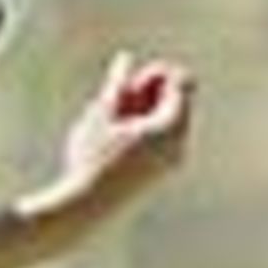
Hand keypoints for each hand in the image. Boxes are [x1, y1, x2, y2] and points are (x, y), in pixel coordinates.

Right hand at [58, 49, 194, 217]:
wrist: (86, 210)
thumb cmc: (91, 159)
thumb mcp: (101, 115)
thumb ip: (118, 85)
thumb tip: (126, 58)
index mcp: (170, 128)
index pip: (180, 82)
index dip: (155, 74)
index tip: (129, 83)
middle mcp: (179, 146)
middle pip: (176, 101)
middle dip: (148, 94)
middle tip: (117, 102)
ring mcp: (173, 162)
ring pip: (166, 121)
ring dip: (141, 114)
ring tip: (111, 126)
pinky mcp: (161, 174)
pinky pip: (160, 140)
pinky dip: (140, 133)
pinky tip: (115, 141)